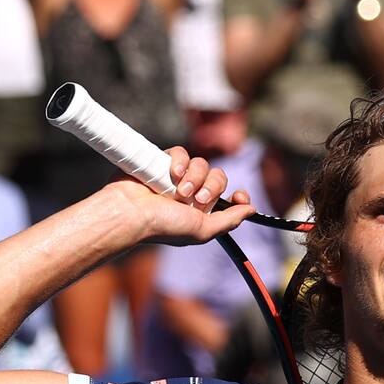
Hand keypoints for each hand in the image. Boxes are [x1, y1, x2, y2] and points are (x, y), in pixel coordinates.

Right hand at [108, 146, 253, 245]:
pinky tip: (172, 173)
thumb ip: (229, 220)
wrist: (132, 213)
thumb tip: (252, 210)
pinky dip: (181, 161)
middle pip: (219, 177)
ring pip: (203, 164)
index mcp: (202, 211)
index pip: (229, 197)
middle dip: (212, 188)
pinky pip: (182, 152)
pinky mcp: (164, 162)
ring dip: (195, 177)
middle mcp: (192, 193)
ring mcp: (178, 177)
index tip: (240, 196)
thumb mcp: (202, 230)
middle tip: (196, 200)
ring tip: (179, 191)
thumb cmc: (163, 226)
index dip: (239, 196)